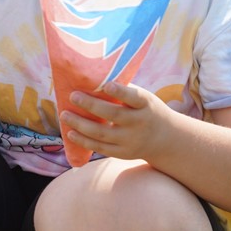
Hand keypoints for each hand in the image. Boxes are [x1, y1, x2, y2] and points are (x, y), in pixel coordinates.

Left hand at [61, 82, 176, 162]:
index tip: (106, 85)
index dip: (121, 92)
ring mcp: (131, 140)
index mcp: (145, 105)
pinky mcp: (122, 153)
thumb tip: (92, 77)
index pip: (134, 97)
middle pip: (114, 115)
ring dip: (80, 124)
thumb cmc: (146, 110)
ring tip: (64, 115)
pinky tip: (70, 132)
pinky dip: (83, 141)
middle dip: (91, 105)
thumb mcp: (143, 98)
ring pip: (102, 133)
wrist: (166, 139)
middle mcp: (139, 123)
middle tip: (72, 96)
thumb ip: (123, 91)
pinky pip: (100, 148)